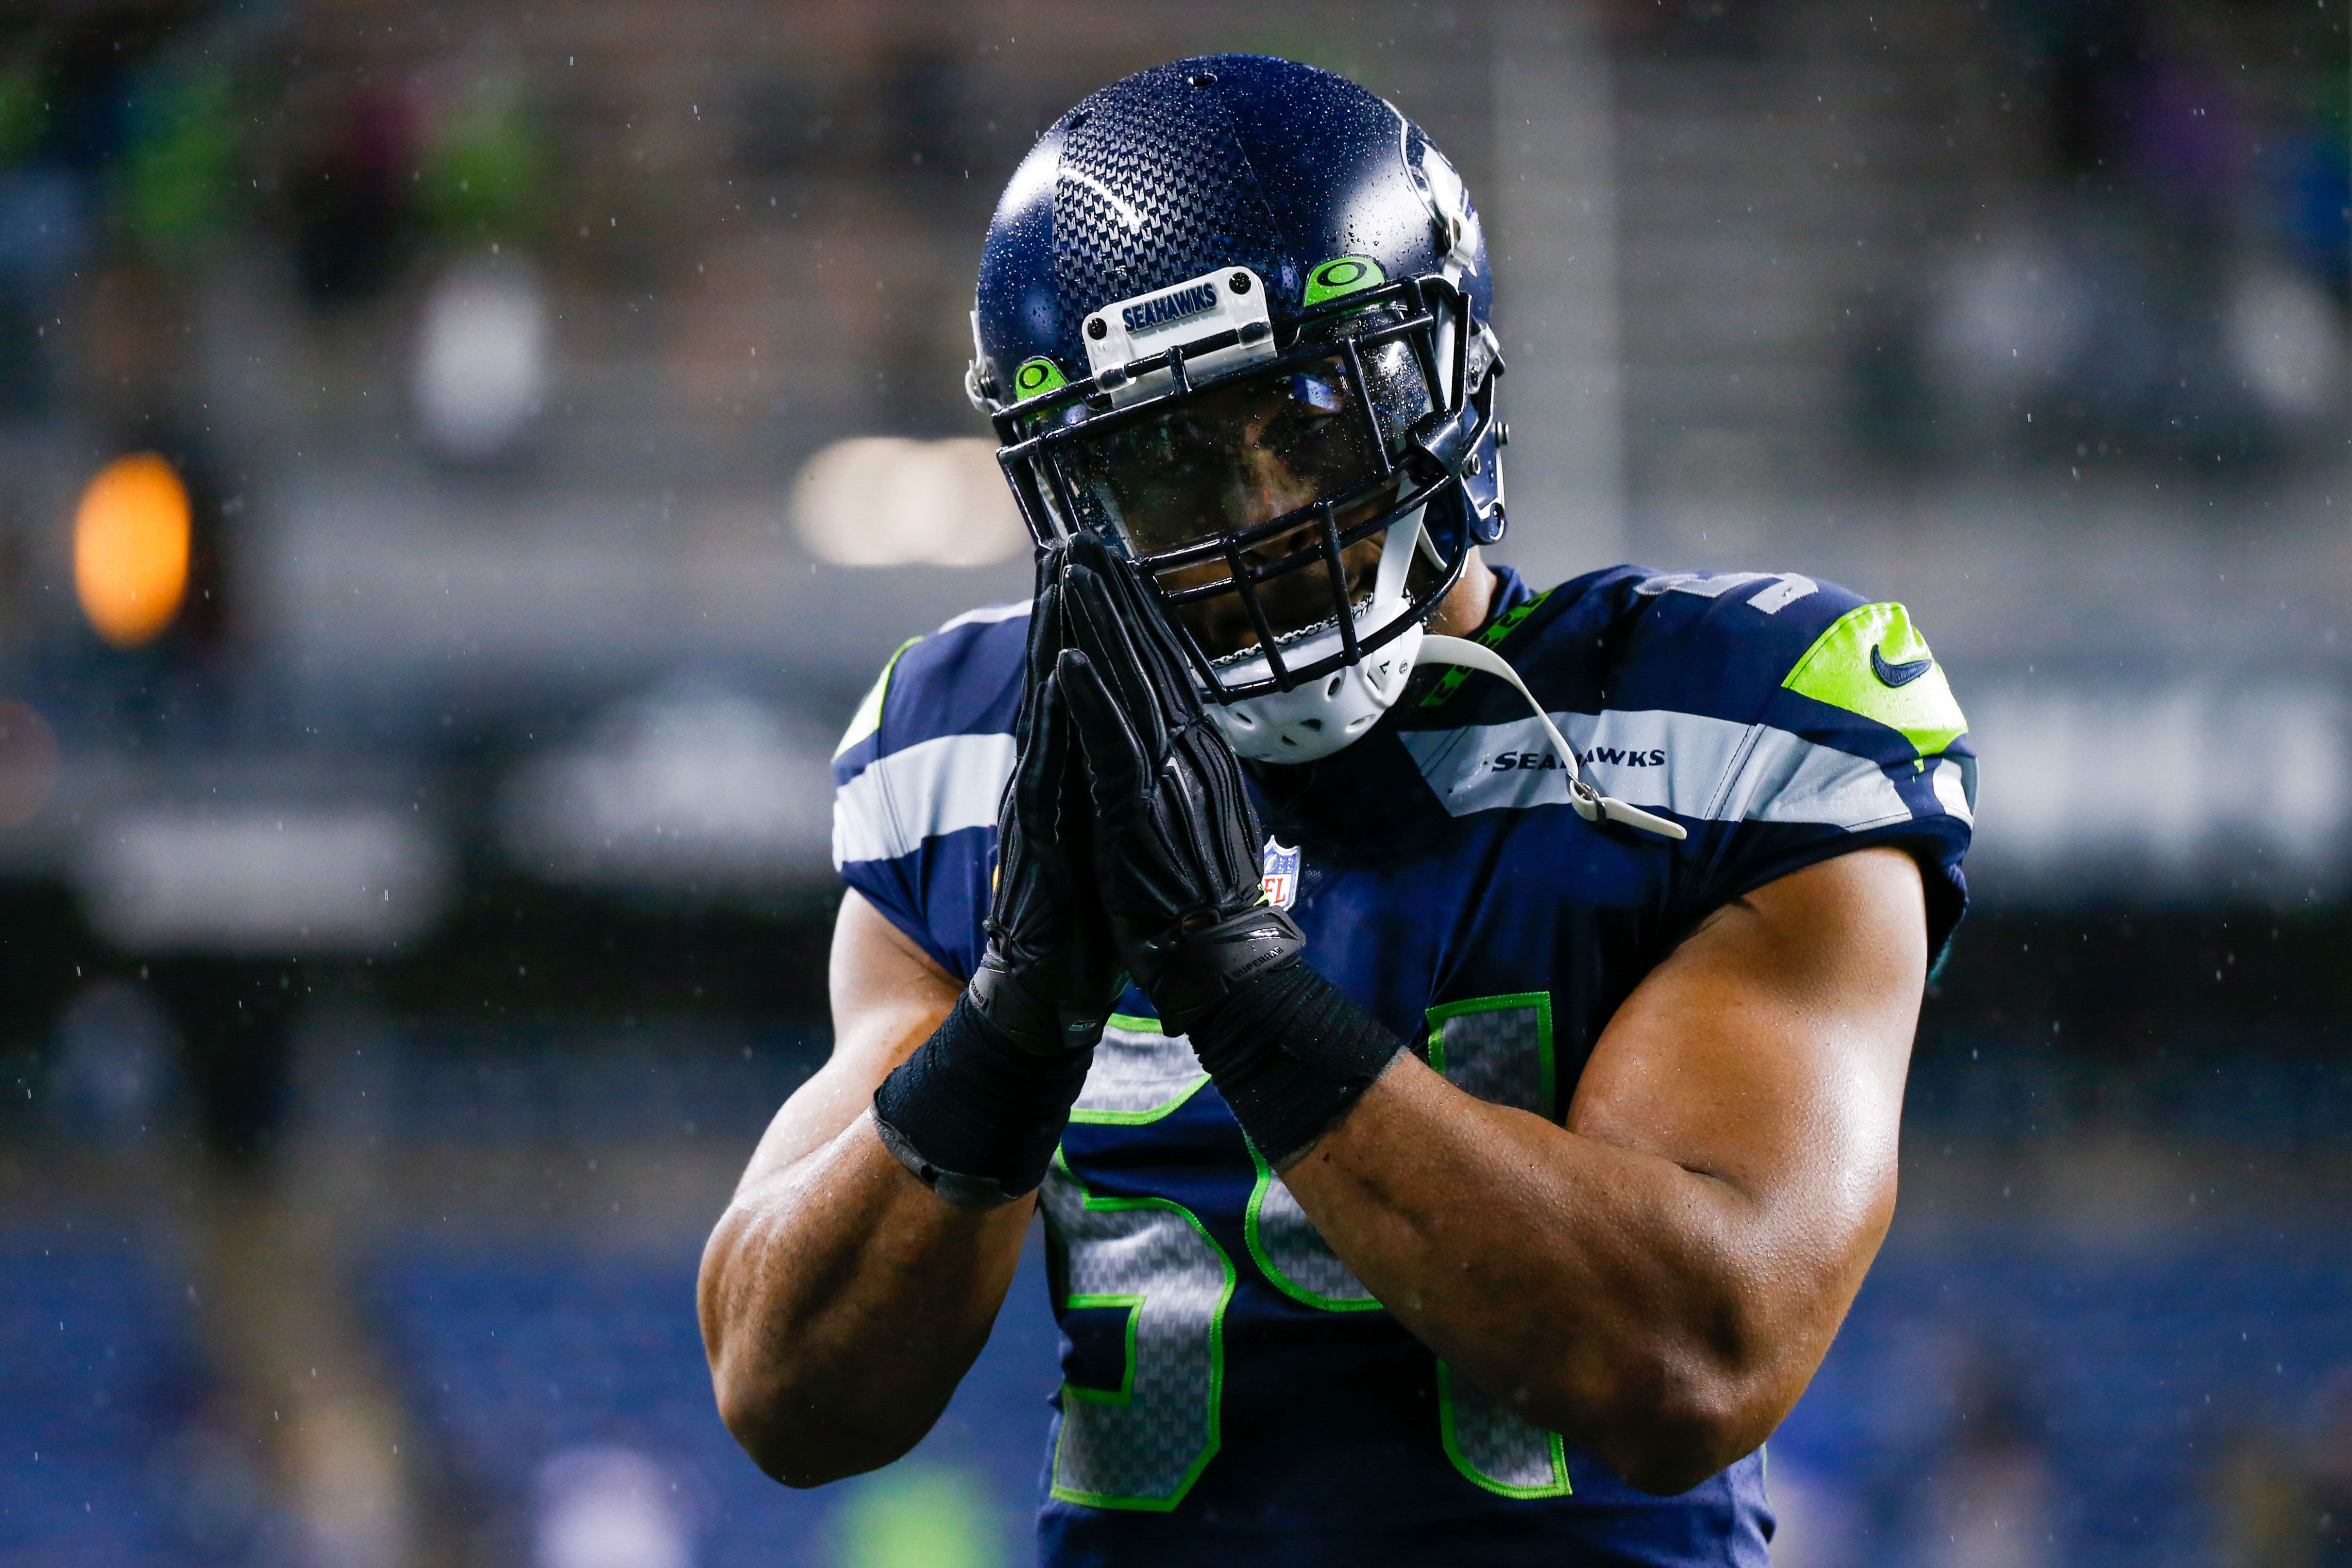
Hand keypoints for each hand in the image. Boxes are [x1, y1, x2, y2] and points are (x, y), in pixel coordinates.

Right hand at [967, 542, 1128, 1057]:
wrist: (1047, 997)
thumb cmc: (1081, 921)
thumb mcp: (1102, 835)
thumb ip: (1101, 788)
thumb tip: (1119, 744)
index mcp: (1066, 776)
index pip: (1075, 682)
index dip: (1083, 621)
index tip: (1094, 560)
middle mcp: (1046, 778)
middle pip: (1055, 674)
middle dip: (1063, 603)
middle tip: (1070, 533)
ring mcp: (1040, 805)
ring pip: (1049, 704)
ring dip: (1057, 636)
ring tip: (1063, 571)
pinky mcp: (1043, 839)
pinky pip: (1053, 767)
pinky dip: (1062, 716)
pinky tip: (1065, 670)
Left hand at [1055, 533, 1303, 1033]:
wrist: (1220, 966)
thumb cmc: (1198, 903)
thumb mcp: (1192, 816)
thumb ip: (1179, 770)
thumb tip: (1172, 738)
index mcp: (1196, 753)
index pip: (1164, 667)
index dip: (1137, 611)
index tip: (1113, 564)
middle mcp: (1187, 752)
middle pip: (1147, 657)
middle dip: (1113, 593)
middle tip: (1084, 536)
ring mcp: (1165, 779)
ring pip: (1127, 684)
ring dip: (1097, 623)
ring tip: (1070, 569)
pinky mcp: (1138, 812)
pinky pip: (1111, 745)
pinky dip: (1090, 699)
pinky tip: (1069, 656)